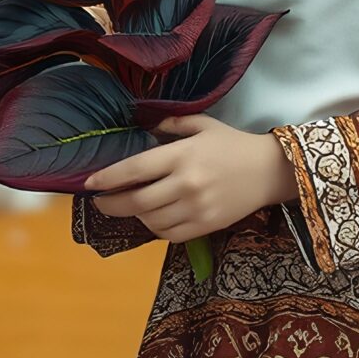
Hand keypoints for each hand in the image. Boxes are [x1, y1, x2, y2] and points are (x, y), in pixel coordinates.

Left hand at [83, 114, 299, 243]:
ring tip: (131, 207)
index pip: (134, 169)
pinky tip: (154, 218)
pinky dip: (155, 229)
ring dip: (135, 216)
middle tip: (100, 201)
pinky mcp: (206, 226)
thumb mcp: (203, 124)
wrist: (269, 171)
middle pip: (136, 202)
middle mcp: (186, 184)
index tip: (89, 184)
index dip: (107, 179)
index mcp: (182, 155)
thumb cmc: (233, 145)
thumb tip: (144, 126)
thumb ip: (172, 123)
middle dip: (110, 204)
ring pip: (150, 221)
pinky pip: (169, 235)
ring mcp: (196, 208)